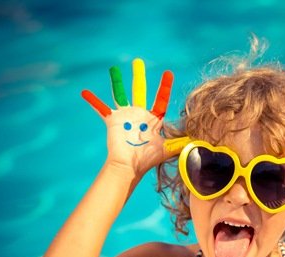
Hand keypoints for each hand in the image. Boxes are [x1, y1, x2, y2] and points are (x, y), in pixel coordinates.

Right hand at [82, 59, 182, 177]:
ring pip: (120, 93)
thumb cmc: (146, 160)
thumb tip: (199, 141)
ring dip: (116, 81)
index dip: (164, 86)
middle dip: (139, 76)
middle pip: (140, 90)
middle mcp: (138, 114)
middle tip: (138, 61)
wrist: (128, 167)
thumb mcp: (167, 150)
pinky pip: (101, 108)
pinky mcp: (113, 120)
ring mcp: (125, 116)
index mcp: (152, 119)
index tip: (168, 73)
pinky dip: (93, 101)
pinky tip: (84, 92)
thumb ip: (181, 143)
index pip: (160, 99)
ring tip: (113, 68)